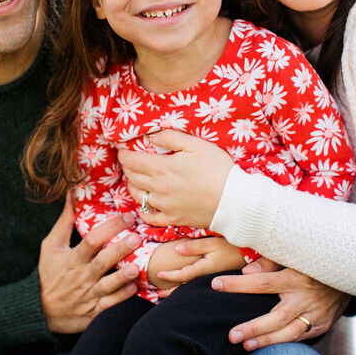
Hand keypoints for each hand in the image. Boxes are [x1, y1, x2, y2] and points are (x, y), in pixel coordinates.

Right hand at [38, 199, 139, 333]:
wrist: (41, 312)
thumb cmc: (50, 275)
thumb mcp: (51, 247)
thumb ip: (64, 222)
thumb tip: (72, 194)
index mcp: (73, 258)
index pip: (91, 240)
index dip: (109, 227)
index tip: (127, 216)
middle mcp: (82, 276)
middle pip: (102, 261)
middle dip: (120, 249)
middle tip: (137, 238)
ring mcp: (89, 294)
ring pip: (108, 285)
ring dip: (122, 276)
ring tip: (136, 267)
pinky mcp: (94, 311)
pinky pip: (109, 305)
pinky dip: (121, 297)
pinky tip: (134, 288)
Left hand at [118, 129, 233, 229]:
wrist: (233, 201)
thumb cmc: (218, 169)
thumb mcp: (196, 145)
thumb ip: (171, 137)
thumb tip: (150, 136)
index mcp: (162, 168)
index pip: (132, 160)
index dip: (123, 154)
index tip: (122, 150)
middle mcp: (158, 187)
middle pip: (132, 177)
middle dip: (127, 168)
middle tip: (128, 162)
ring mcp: (165, 205)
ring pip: (137, 196)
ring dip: (132, 186)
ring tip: (135, 180)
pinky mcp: (173, 218)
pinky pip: (150, 217)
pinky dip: (143, 210)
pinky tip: (145, 205)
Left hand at [150, 237, 245, 288]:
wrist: (254, 255)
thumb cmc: (233, 246)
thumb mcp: (213, 243)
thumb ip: (194, 246)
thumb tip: (176, 250)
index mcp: (204, 269)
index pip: (183, 275)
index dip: (169, 276)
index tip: (158, 274)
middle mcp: (207, 278)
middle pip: (185, 287)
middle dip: (171, 292)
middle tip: (157, 295)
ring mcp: (212, 280)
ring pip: (192, 288)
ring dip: (178, 292)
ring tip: (167, 295)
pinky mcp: (217, 279)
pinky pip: (199, 286)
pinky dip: (189, 288)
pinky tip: (185, 288)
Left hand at [211, 260, 350, 350]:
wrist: (349, 274)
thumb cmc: (312, 262)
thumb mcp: (293, 256)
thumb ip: (269, 262)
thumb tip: (247, 270)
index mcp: (294, 277)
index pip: (261, 283)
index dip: (238, 284)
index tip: (216, 284)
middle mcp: (304, 298)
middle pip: (276, 317)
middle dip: (253, 328)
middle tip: (231, 335)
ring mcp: (315, 314)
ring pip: (289, 333)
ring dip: (266, 341)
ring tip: (245, 346)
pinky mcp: (322, 325)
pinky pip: (301, 337)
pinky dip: (283, 342)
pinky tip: (266, 346)